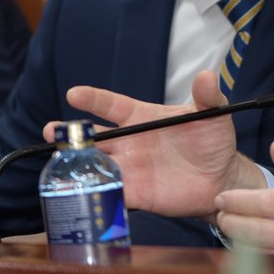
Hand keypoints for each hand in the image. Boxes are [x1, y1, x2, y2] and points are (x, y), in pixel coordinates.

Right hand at [56, 70, 263, 219]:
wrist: (221, 178)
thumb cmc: (213, 140)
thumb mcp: (213, 114)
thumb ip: (207, 96)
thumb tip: (207, 76)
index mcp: (142, 118)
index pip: (112, 106)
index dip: (94, 99)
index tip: (74, 94)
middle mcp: (131, 143)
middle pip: (94, 138)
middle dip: (70, 134)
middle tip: (52, 131)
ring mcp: (131, 168)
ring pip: (96, 166)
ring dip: (77, 166)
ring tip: (58, 166)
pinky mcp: (137, 194)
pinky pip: (111, 194)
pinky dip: (97, 195)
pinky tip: (81, 196)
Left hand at [214, 140, 273, 257]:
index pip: (270, 204)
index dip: (242, 201)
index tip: (222, 197)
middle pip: (261, 232)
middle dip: (234, 224)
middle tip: (218, 213)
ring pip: (264, 253)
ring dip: (240, 242)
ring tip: (226, 227)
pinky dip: (255, 259)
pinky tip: (242, 248)